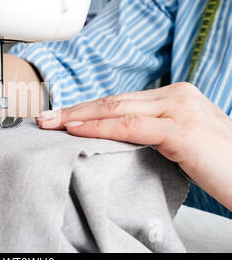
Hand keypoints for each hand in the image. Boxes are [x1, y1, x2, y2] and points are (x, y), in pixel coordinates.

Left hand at [37, 83, 231, 209]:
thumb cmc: (220, 163)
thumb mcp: (181, 140)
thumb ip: (153, 132)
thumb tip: (116, 137)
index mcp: (175, 96)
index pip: (121, 100)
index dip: (88, 108)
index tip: (61, 116)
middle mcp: (177, 95)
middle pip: (113, 101)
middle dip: (75, 109)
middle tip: (45, 117)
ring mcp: (179, 110)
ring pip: (116, 109)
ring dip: (78, 116)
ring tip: (51, 123)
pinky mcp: (181, 130)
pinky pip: (130, 127)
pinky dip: (99, 127)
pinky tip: (76, 130)